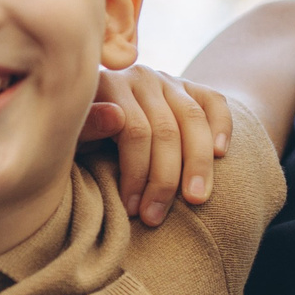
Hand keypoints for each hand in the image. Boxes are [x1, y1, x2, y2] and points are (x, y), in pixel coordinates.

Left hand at [88, 65, 233, 226]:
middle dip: (164, 180)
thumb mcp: (73, 136)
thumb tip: (116, 117)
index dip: (136, 173)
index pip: (134, 131)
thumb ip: (87, 127)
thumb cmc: (83, 137)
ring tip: (195, 200)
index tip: (133, 208)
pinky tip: (221, 154)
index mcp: (108, 84)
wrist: (99, 114)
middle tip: (156, 217)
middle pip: (166, 130)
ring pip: (193, 119)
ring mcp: (168, 80)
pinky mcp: (190, 87)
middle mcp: (140, 77)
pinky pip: (214, 102)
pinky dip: (221, 126)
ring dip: (197, 164)